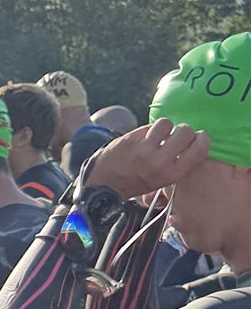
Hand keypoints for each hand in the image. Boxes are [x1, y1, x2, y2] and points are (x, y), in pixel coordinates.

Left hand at [84, 118, 209, 200]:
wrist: (106, 185)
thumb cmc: (138, 183)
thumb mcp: (164, 181)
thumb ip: (179, 163)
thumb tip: (195, 141)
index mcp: (171, 174)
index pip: (199, 149)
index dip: (202, 139)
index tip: (199, 137)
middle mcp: (159, 161)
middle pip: (185, 131)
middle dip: (183, 130)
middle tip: (176, 135)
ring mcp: (143, 149)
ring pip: (166, 123)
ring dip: (164, 127)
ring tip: (158, 136)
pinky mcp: (130, 139)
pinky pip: (148, 126)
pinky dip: (148, 130)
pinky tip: (144, 139)